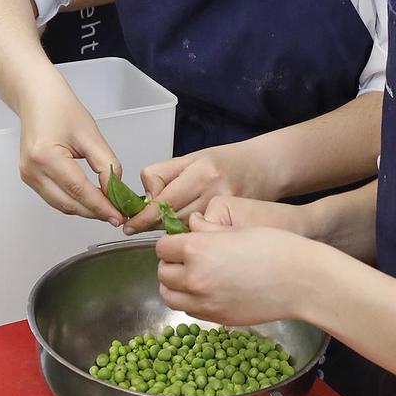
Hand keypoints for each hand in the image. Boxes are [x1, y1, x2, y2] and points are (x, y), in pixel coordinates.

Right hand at [19, 86, 123, 224]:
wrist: (38, 99)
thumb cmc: (62, 109)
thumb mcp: (91, 135)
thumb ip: (106, 165)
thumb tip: (114, 192)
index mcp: (46, 157)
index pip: (79, 190)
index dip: (101, 207)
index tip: (119, 216)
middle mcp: (33, 171)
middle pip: (69, 204)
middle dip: (95, 212)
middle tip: (118, 215)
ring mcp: (28, 176)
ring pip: (61, 205)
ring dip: (85, 210)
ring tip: (107, 209)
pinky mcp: (30, 178)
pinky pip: (55, 198)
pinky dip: (74, 202)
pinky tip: (90, 200)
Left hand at [125, 139, 278, 234]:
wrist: (266, 167)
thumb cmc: (226, 161)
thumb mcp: (191, 158)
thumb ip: (162, 175)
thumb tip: (145, 199)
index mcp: (201, 173)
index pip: (163, 202)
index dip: (142, 217)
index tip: (129, 225)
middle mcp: (214, 192)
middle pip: (173, 220)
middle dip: (155, 224)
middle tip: (146, 222)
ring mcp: (227, 212)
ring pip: (187, 232)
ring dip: (173, 233)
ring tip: (172, 224)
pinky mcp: (235, 225)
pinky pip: (203, 237)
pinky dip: (192, 238)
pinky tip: (192, 231)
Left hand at [156, 221, 321, 328]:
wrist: (302, 280)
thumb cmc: (275, 247)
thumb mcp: (236, 228)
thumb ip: (206, 229)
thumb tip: (191, 226)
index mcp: (197, 249)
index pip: (162, 248)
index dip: (171, 242)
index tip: (181, 241)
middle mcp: (195, 278)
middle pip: (163, 273)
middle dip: (171, 264)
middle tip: (187, 258)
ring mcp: (205, 303)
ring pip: (170, 296)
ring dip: (176, 285)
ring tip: (193, 276)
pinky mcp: (218, 318)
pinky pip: (190, 310)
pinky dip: (191, 301)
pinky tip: (208, 290)